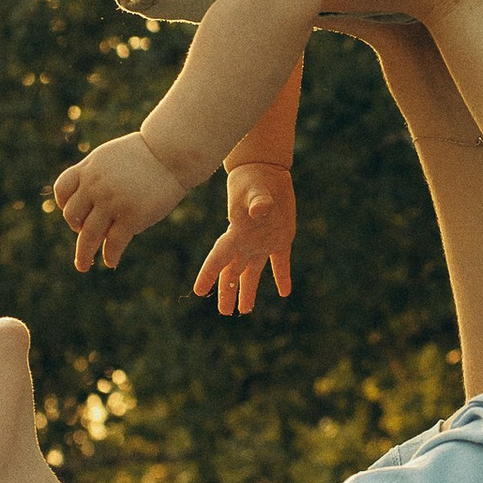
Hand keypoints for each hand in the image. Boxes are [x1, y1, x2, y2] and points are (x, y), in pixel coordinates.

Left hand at [52, 131, 189, 272]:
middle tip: (84, 242)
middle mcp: (95, 186)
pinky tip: (111, 261)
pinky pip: (114, 242)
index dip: (64, 205)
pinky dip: (110, 255)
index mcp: (89, 169)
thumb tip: (87, 199)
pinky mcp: (131, 216)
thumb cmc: (145, 154)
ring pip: (89, 235)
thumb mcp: (110, 157)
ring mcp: (112, 202)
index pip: (62, 190)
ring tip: (82, 265)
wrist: (171, 153)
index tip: (73, 215)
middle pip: (72, 216)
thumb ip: (95, 174)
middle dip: (76, 230)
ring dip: (83, 254)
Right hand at [192, 161, 297, 317]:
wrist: (265, 170)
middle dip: (227, 292)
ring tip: (245, 310)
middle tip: (224, 312)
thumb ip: (257, 202)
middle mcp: (246, 242)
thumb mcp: (256, 190)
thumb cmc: (256, 178)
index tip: (198, 291)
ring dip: (248, 290)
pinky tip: (284, 291)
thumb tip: (259, 211)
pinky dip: (282, 277)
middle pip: (233, 272)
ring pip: (252, 272)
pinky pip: (280, 262)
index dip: (208, 275)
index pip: (219, 258)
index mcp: (236, 234)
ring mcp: (263, 242)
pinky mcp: (280, 238)